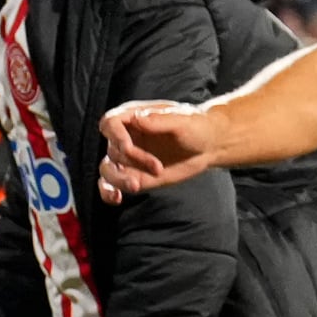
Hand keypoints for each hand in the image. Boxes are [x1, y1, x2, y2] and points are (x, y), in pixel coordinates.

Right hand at [98, 100, 218, 199]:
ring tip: (135, 185)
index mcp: (132, 117)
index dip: (115, 136)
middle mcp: (125, 137)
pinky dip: (108, 192)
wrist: (208, 145)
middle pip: (112, 150)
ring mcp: (128, 159)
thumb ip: (158, 119)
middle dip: (132, 161)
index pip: (110, 124)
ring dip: (117, 179)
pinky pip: (112, 185)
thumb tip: (135, 119)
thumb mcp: (182, 120)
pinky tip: (116, 198)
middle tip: (157, 168)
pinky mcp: (134, 176)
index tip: (128, 147)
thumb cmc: (196, 126)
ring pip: (107, 169)